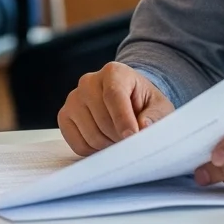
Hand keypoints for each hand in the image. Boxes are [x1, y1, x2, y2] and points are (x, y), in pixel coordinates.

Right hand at [58, 62, 173, 154]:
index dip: (123, 119)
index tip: (132, 137)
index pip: (113, 95)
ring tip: (118, 139)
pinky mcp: (64, 116)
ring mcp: (73, 98)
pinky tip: (104, 141)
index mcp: (114, 72)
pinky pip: (77, 143)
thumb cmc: (144, 104)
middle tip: (131, 140)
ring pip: (90, 135)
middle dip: (119, 137)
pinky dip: (93, 150)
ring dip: (108, 145)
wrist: (128, 102)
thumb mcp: (159, 107)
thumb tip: (143, 126)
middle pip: (102, 119)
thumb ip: (155, 116)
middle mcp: (89, 81)